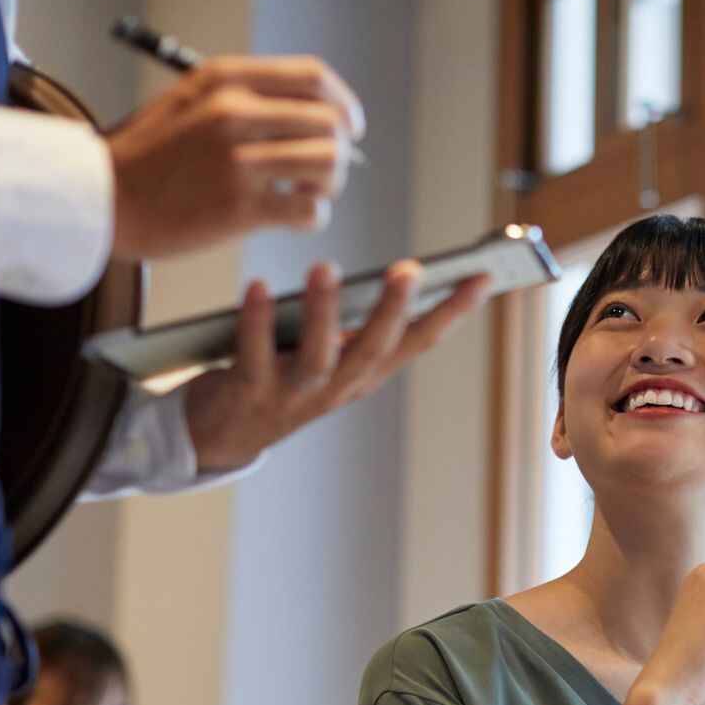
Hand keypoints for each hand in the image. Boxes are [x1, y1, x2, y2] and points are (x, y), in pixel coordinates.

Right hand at [107, 56, 365, 259]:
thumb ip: (246, 96)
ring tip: (308, 192)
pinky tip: (290, 214)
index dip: (343, 103)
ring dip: (330, 184)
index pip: (313, 77)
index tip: (350, 125)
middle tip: (325, 170)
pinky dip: (312, 215)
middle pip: (330, 123)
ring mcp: (238, 160)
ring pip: (329, 164)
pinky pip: (311, 210)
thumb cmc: (148, 155)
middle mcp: (234, 113)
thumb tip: (311, 111)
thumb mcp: (191, 99)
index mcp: (225, 79)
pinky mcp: (240, 207)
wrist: (102, 198)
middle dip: (340, 150)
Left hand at [183, 259, 491, 472]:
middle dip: (394, 311)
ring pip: (317, 358)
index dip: (453, 312)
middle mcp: (338, 388)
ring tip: (325, 268)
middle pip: (374, 350)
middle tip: (409, 271)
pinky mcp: (249, 394)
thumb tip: (392, 276)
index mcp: (365, 374)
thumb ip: (354, 323)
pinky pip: (253, 355)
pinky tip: (258, 286)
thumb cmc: (280, 378)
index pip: (419, 341)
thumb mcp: (329, 354)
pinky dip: (255, 321)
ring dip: (323, 313)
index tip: (482, 277)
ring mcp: (294, 395)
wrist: (221, 435)